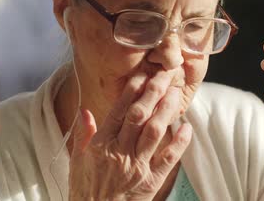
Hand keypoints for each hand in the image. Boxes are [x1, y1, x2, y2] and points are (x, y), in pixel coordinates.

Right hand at [69, 71, 192, 200]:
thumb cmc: (85, 190)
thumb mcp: (77, 160)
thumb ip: (82, 134)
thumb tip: (85, 110)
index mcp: (101, 145)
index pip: (118, 112)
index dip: (131, 91)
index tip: (142, 75)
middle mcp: (120, 153)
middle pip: (139, 116)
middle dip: (153, 93)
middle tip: (165, 75)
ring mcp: (137, 167)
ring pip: (154, 132)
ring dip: (167, 110)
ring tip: (176, 93)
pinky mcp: (151, 182)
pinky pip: (168, 159)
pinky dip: (179, 143)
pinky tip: (186, 127)